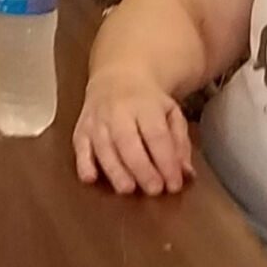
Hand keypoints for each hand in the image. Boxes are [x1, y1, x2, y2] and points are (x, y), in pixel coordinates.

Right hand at [74, 65, 192, 195]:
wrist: (117, 76)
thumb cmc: (148, 103)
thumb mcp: (171, 114)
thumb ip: (180, 144)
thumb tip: (185, 174)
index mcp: (146, 105)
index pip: (157, 135)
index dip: (166, 161)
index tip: (174, 184)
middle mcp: (119, 111)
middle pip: (128, 141)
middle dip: (141, 168)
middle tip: (154, 190)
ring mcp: (97, 120)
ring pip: (103, 147)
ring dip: (114, 170)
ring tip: (127, 189)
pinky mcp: (81, 129)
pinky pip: (80, 147)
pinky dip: (83, 163)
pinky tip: (90, 178)